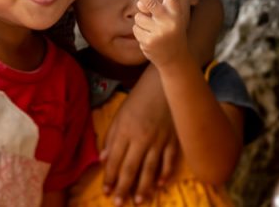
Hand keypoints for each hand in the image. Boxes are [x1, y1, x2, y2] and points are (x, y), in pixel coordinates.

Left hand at [100, 80, 179, 204]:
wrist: (165, 83)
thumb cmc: (139, 98)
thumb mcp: (120, 114)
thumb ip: (112, 136)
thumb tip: (104, 159)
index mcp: (125, 131)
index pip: (116, 159)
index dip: (110, 177)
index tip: (106, 191)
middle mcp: (141, 138)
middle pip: (131, 168)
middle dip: (124, 187)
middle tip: (118, 203)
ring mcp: (159, 140)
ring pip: (150, 169)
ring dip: (144, 187)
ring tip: (138, 201)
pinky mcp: (173, 139)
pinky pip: (169, 161)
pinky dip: (165, 173)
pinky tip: (160, 185)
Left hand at [122, 0, 190, 68]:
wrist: (175, 58)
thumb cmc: (170, 32)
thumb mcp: (167, 19)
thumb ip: (154, 9)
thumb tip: (138, 3)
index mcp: (175, 13)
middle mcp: (168, 21)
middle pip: (149, 2)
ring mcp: (158, 32)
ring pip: (139, 17)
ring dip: (142, 22)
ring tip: (153, 31)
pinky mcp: (149, 41)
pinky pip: (135, 29)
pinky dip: (140, 33)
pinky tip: (150, 39)